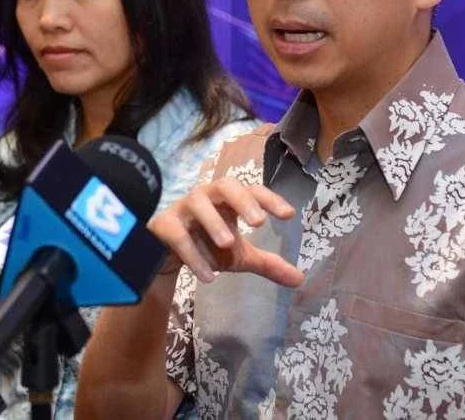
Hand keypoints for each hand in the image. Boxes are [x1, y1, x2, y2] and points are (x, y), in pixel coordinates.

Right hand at [148, 176, 303, 286]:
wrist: (165, 258)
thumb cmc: (206, 247)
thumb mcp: (238, 256)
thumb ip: (267, 264)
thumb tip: (300, 280)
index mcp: (227, 200)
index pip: (251, 190)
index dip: (269, 199)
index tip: (288, 215)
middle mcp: (206, 197)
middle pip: (224, 184)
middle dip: (242, 200)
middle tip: (259, 223)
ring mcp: (183, 208)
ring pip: (197, 202)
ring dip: (214, 221)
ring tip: (229, 244)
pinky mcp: (163, 225)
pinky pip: (177, 233)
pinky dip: (192, 254)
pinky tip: (208, 277)